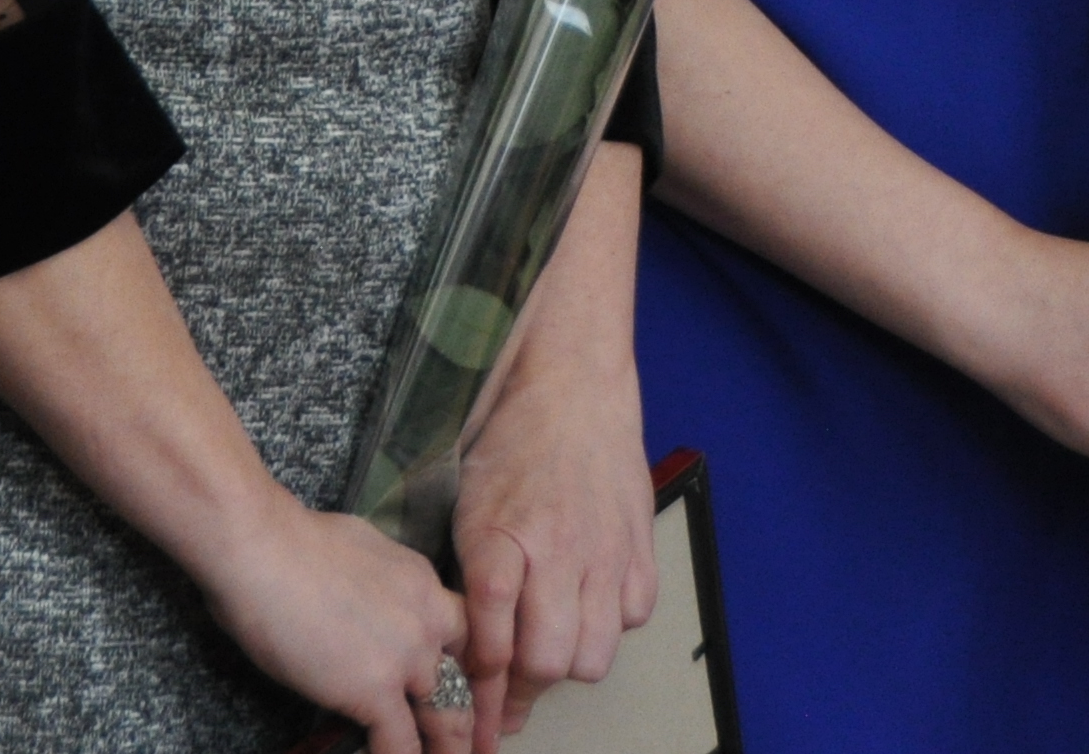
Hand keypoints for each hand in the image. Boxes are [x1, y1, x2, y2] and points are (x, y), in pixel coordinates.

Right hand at [184, 495, 465, 753]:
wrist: (263, 548)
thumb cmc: (290, 540)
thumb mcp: (361, 550)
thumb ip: (376, 583)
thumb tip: (364, 592)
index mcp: (423, 583)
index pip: (463, 631)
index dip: (465, 665)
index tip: (467, 689)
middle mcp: (428, 619)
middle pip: (465, 677)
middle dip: (472, 716)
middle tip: (482, 743)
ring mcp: (406, 656)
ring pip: (445, 715)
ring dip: (449, 745)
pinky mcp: (374, 690)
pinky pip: (399, 741)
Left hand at [449, 154, 653, 742]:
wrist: (572, 380)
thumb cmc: (510, 437)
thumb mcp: (465, 501)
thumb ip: (464, 572)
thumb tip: (450, 636)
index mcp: (502, 538)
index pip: (491, 642)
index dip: (480, 689)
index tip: (471, 709)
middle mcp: (558, 551)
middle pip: (548, 662)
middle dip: (523, 686)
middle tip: (506, 686)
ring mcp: (605, 549)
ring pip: (595, 653)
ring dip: (569, 659)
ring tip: (548, 646)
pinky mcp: (639, 543)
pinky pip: (632, 617)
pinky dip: (610, 621)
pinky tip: (588, 601)